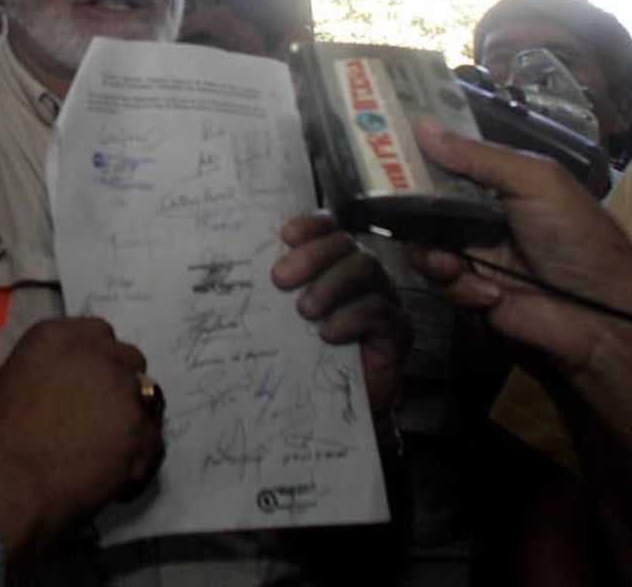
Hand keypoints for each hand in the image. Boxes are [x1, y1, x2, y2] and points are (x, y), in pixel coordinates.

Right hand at [0, 318, 163, 562]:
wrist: (8, 480)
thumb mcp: (16, 379)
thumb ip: (53, 369)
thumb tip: (72, 384)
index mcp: (59, 336)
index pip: (99, 332)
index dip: (99, 360)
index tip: (92, 382)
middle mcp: (98, 354)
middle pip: (129, 359)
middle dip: (121, 384)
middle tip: (104, 415)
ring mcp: (125, 392)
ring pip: (149, 398)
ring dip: (134, 419)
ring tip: (112, 450)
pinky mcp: (142, 433)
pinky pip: (155, 443)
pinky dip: (140, 463)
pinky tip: (115, 480)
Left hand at [273, 212, 410, 419]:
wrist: (336, 406)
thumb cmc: (305, 353)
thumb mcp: (282, 316)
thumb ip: (272, 291)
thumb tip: (233, 269)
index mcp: (335, 262)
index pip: (329, 226)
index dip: (311, 224)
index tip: (285, 235)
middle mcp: (363, 273)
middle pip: (346, 244)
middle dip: (312, 256)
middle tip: (280, 279)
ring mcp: (385, 298)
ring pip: (366, 269)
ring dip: (331, 284)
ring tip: (304, 310)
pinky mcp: (398, 330)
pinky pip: (380, 309)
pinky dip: (351, 317)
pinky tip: (328, 334)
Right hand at [407, 121, 631, 377]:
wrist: (600, 317)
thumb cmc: (576, 237)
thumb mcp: (536, 183)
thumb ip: (477, 157)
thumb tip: (420, 126)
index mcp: (499, 183)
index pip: (447, 160)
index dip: (415, 153)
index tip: (378, 142)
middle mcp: (479, 215)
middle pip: (422, 202)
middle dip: (406, 205)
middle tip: (384, 203)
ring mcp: (471, 254)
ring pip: (421, 243)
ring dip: (431, 254)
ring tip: (453, 265)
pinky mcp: (467, 291)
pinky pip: (437, 281)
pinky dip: (458, 286)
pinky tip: (488, 292)